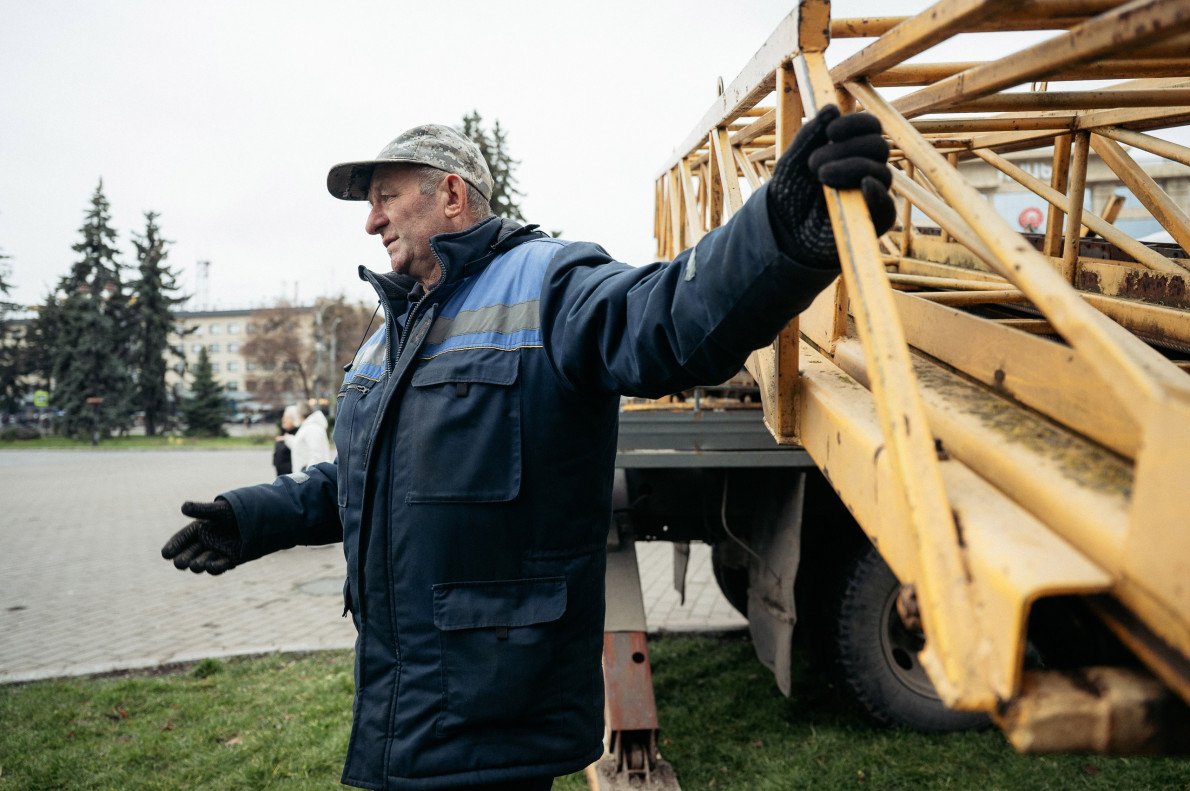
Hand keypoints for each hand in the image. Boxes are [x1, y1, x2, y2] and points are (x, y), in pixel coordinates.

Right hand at [161, 500, 242, 574]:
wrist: (258, 518)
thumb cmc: (235, 512)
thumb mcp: (219, 510)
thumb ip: (202, 510)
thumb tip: (183, 507)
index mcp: (199, 529)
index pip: (182, 538)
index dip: (174, 546)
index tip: (165, 554)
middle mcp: (205, 542)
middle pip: (189, 553)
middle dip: (184, 558)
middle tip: (179, 563)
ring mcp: (216, 552)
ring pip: (202, 562)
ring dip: (198, 564)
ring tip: (194, 565)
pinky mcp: (230, 559)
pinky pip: (220, 566)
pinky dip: (215, 567)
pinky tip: (210, 567)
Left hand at [767, 104, 894, 267]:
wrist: (783, 230)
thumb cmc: (791, 192)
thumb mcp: (792, 161)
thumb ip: (809, 136)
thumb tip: (831, 108)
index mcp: (851, 149)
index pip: (870, 127)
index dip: (856, 123)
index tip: (831, 133)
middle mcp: (866, 168)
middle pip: (878, 146)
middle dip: (846, 150)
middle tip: (814, 164)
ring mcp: (871, 194)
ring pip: (882, 172)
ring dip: (852, 168)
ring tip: (821, 177)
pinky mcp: (874, 221)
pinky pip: (887, 205)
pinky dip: (878, 193)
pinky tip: (863, 185)